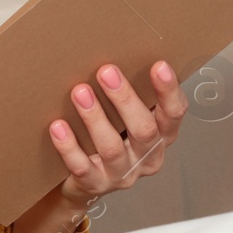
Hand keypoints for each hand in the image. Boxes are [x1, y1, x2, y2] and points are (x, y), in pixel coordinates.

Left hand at [47, 59, 186, 206]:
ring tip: (80, 92)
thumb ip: (131, 94)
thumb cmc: (110, 137)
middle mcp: (146, 157)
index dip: (169, 91)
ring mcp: (121, 174)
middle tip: (106, 71)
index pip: (173, 114)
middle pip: (144, 130)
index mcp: (161, 136)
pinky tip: (58, 126)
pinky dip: (69, 146)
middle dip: (125, 99)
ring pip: (111, 147)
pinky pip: (82, 166)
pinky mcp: (95, 184)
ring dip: (95, 118)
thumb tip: (119, 48)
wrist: (84, 181)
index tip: (159, 65)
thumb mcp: (127, 117)